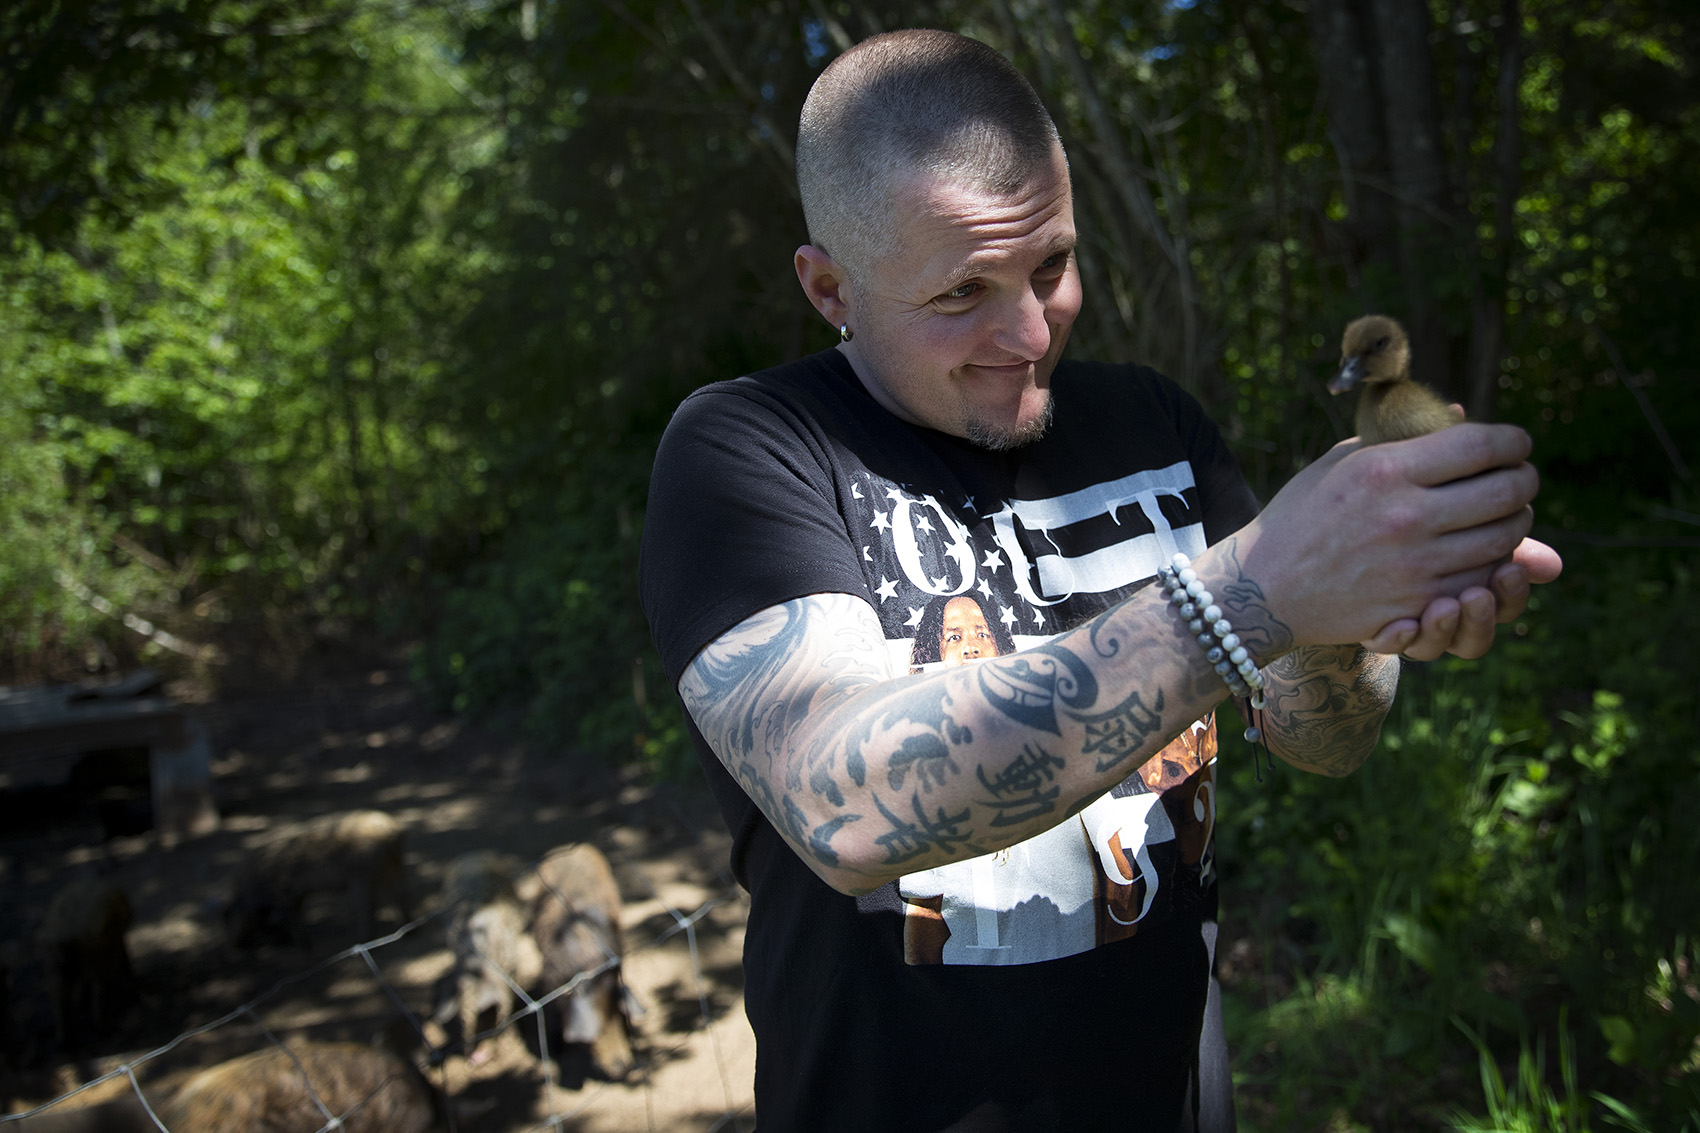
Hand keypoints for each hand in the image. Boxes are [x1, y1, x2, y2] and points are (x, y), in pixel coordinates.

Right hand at [1233, 424, 1543, 649]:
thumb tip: (1462, 413)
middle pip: (1507, 492)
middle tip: (1519, 481)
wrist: (1263, 589)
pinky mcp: (1414, 604)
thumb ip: (1401, 437)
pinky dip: (1494, 567)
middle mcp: (1404, 516)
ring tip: (1506, 517)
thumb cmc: (1301, 516)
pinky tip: (1484, 555)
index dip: (1514, 442)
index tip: (1516, 446)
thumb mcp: (1339, 463)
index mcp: (1385, 470)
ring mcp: (1412, 565)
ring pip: (1505, 541)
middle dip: (1524, 483)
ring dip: (1516, 525)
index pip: (1483, 446)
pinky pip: (1481, 582)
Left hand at [1362, 538, 1562, 658]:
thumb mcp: (1451, 520)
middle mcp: (1443, 618)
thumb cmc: (1407, 522)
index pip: (1505, 605)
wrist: (1336, 546)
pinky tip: (1399, 624)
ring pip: (1437, 647)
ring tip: (1443, 607)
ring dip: (1444, 631)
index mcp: (1470, 589)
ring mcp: (1408, 626)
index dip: (1512, 595)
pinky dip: (1398, 638)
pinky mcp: (1371, 627)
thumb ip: (1497, 534)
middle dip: (1484, 617)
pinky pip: (1389, 644)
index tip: (1511, 569)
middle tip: (1480, 593)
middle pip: (1476, 635)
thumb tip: (1555, 565)